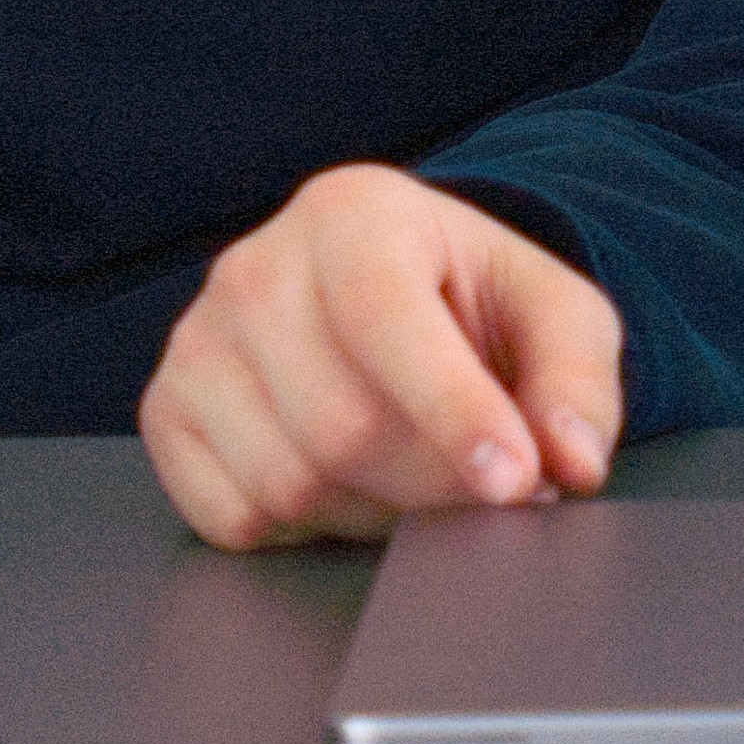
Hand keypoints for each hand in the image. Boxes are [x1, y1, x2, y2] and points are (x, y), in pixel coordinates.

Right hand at [145, 162, 625, 549]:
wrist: (390, 294)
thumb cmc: (469, 301)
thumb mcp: (552, 313)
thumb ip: (576, 379)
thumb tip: (570, 457)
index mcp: (353, 213)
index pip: (385, 317)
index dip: (453, 410)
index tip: (514, 480)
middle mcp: (256, 267)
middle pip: (341, 425)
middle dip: (434, 485)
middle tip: (488, 490)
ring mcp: (198, 341)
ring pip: (288, 482)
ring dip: (376, 514)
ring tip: (419, 476)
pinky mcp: (166, 410)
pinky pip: (231, 516)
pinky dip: (303, 530)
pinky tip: (346, 484)